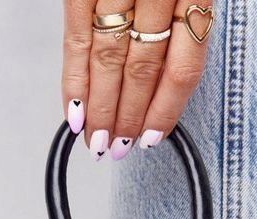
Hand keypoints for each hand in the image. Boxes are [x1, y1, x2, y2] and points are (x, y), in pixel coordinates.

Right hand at [62, 1, 213, 159]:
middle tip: (117, 147)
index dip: (165, 112)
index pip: (182, 70)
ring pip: (108, 62)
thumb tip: (156, 92)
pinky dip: (74, 81)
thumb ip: (176, 32)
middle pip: (142, 71)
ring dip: (100, 109)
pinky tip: (75, 111)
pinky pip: (76, 40)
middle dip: (127, 117)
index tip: (150, 139)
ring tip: (96, 139)